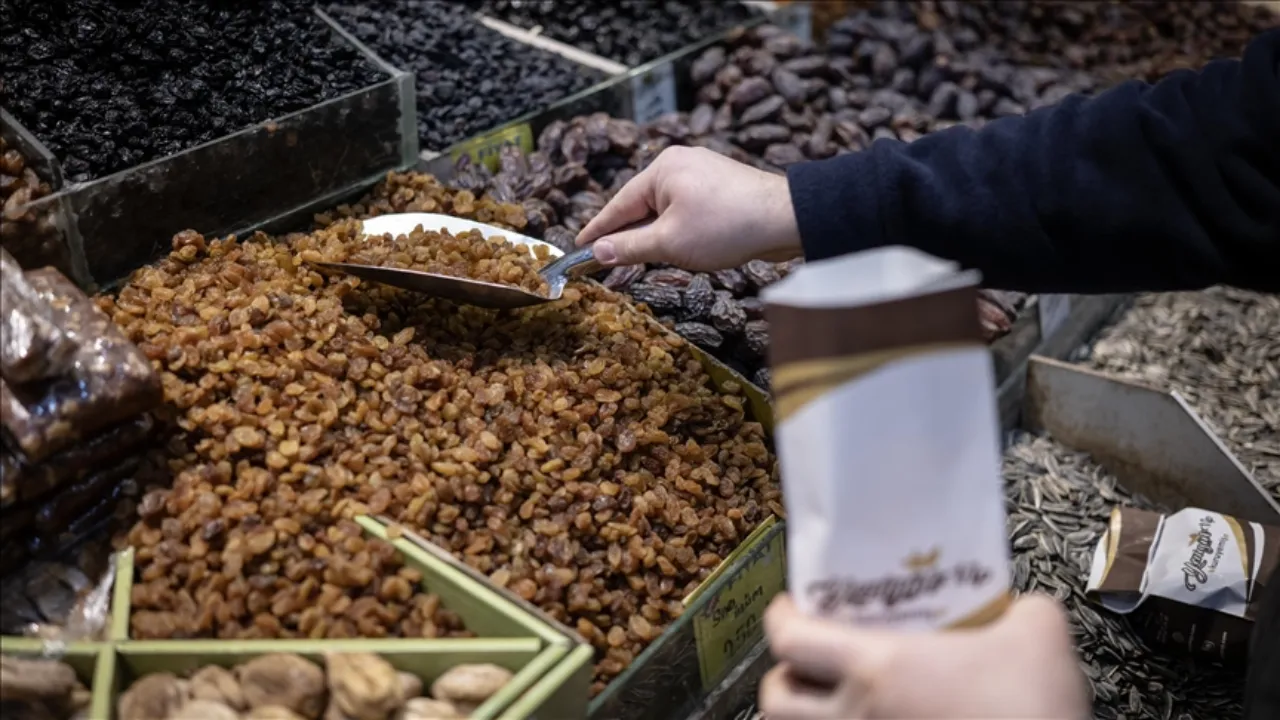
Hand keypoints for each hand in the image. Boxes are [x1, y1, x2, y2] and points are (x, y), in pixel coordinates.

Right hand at [575, 146, 801, 270]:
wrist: (786, 218)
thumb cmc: (726, 227)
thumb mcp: (669, 243)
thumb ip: (630, 247)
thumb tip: (598, 251)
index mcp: (661, 169)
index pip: (618, 205)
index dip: (597, 230)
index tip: (578, 247)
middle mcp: (679, 162)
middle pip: (641, 205)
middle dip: (628, 234)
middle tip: (608, 261)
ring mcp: (703, 171)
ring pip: (666, 208)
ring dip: (656, 234)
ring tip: (646, 258)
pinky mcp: (722, 185)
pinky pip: (687, 208)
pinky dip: (678, 227)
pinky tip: (681, 246)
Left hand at [760, 594, 1088, 719]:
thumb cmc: (1034, 709)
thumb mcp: (1039, 634)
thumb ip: (1019, 609)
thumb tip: (1017, 609)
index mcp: (878, 668)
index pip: (791, 639)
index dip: (781, 617)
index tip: (791, 606)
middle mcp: (855, 717)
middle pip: (775, 702)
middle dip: (782, 679)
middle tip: (806, 663)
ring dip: (801, 718)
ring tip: (829, 704)